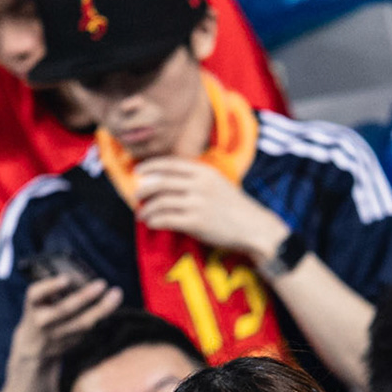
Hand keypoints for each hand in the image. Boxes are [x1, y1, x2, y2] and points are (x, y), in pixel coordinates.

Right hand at [10, 272, 122, 363]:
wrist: (34, 347)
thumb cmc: (39, 313)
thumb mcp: (37, 301)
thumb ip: (52, 289)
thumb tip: (78, 275)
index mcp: (32, 306)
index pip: (36, 294)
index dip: (50, 287)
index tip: (66, 279)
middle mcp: (44, 321)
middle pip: (65, 310)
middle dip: (84, 297)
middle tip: (101, 283)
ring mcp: (59, 334)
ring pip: (83, 323)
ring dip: (102, 308)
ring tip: (116, 293)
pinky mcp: (72, 342)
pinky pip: (90, 329)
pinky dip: (103, 315)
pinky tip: (113, 303)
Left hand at [134, 159, 287, 257]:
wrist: (254, 227)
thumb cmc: (234, 207)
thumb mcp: (217, 183)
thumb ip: (196, 178)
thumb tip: (166, 180)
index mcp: (204, 172)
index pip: (170, 164)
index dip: (150, 166)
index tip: (138, 171)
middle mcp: (200, 185)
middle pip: (161, 182)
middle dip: (144, 189)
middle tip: (137, 195)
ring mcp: (198, 203)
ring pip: (161, 202)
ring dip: (147, 209)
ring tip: (143, 214)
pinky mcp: (196, 223)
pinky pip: (166, 219)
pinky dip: (154, 220)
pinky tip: (152, 223)